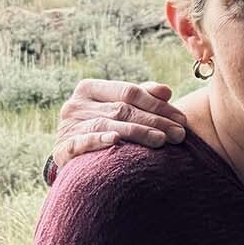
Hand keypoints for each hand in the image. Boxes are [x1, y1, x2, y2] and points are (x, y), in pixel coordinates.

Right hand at [51, 80, 187, 175]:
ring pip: (108, 125)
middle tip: (179, 134)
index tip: (181, 118)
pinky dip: (98, 141)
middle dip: (155, 121)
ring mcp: (67, 126)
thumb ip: (142, 96)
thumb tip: (166, 91)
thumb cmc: (103, 126)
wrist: (73, 156)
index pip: (129, 92)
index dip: (157, 104)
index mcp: (89, 88)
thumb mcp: (120, 107)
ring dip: (137, 132)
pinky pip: (81, 142)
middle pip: (122, 110)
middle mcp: (75, 104)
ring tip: (161, 140)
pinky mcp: (62, 148)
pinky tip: (116, 141)